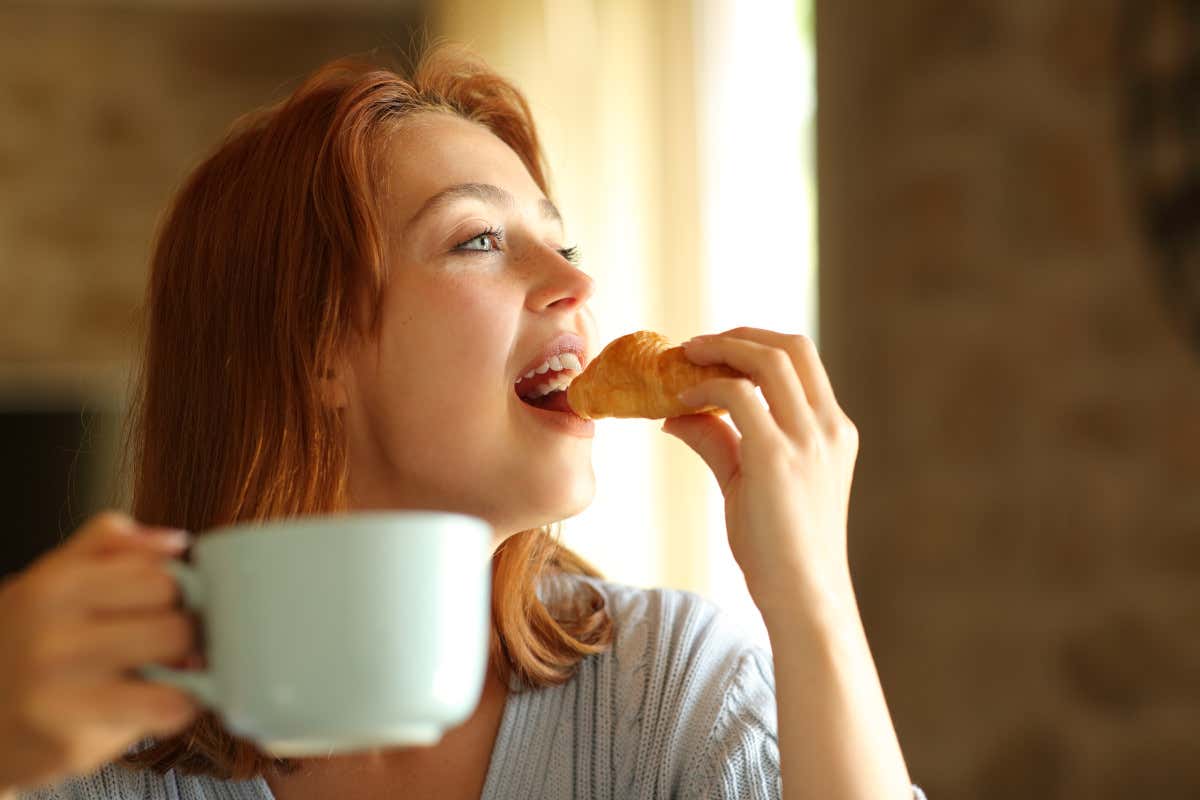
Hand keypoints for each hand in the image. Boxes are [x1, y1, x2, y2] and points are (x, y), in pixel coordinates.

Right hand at [0, 511, 201, 791]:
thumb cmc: (24, 646)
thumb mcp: (49, 581)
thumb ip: (108, 546)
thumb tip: (176, 542)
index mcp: (55, 587)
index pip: (161, 576)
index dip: (178, 591)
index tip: (169, 606)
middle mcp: (56, 636)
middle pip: (175, 619)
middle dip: (184, 630)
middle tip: (168, 642)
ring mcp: (64, 690)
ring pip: (178, 658)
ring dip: (186, 665)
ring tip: (167, 668)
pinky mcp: (76, 737)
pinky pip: (167, 708)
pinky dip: (181, 703)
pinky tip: (160, 699)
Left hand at [661, 327, 859, 616]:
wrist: (802, 596)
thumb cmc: (780, 549)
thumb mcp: (751, 482)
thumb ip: (722, 441)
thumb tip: (675, 414)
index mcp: (834, 430)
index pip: (802, 360)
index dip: (757, 344)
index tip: (717, 350)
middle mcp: (828, 427)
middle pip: (791, 345)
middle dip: (739, 335)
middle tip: (696, 345)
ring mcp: (807, 439)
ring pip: (768, 360)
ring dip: (721, 349)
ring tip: (684, 356)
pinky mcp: (776, 456)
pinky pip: (737, 396)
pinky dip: (705, 388)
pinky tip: (681, 401)